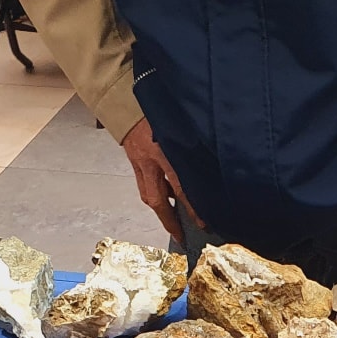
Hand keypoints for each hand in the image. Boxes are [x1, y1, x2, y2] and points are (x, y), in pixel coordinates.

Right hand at [121, 118, 198, 238]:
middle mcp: (148, 160)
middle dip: (169, 221)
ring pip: (148, 194)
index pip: (179, 185)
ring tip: (173, 220)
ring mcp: (138, 163)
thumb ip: (192, 147)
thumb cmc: (158, 111)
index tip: (201, 222)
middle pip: (157, 200)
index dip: (191, 206)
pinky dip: (156, 193)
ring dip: (161, 209)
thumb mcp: (180, 126)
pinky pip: (144, 185)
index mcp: (162, 150)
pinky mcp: (134, 162)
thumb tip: (209, 166)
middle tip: (180, 234)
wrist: (127, 103)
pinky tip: (165, 196)